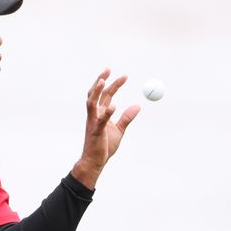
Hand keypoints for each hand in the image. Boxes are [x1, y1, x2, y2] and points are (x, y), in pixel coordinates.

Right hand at [72, 68, 140, 189]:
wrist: (95, 161)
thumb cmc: (104, 146)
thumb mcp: (119, 130)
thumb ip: (127, 118)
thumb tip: (138, 106)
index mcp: (100, 114)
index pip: (106, 95)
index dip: (114, 84)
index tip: (124, 76)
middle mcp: (94, 115)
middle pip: (96, 94)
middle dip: (101, 81)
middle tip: (109, 69)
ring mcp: (93, 122)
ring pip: (91, 103)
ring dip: (96, 91)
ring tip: (102, 81)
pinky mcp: (96, 132)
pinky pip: (100, 120)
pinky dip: (106, 113)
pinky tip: (113, 107)